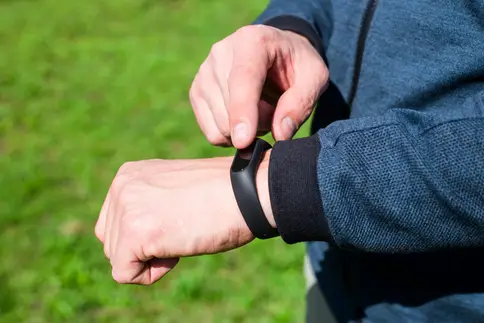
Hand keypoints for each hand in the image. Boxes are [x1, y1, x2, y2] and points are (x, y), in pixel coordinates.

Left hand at [94, 153, 272, 284]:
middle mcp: (121, 186)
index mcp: (130, 174)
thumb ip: (148, 203)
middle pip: (111, 241)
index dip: (146, 234)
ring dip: (150, 259)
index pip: (115, 221)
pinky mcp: (135, 232)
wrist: (248, 192)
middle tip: (181, 229)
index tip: (177, 221)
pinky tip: (176, 253)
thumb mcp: (173, 191)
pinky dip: (151, 274)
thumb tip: (135, 232)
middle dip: (144, 248)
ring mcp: (126, 208)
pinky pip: (124, 273)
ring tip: (181, 236)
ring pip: (117, 258)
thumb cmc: (222, 193)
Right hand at [189, 25, 328, 148]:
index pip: (243, 79)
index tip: (243, 141)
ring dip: (244, 131)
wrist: (276, 52)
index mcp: (252, 42)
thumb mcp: (314, 77)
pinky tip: (244, 118)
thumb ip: (301, 103)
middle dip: (257, 124)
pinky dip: (230, 135)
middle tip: (275, 111)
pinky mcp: (196, 91)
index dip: (242, 112)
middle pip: (229, 108)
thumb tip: (280, 134)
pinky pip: (210, 131)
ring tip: (260, 110)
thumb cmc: (297, 65)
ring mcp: (204, 72)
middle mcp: (221, 52)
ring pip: (219, 124)